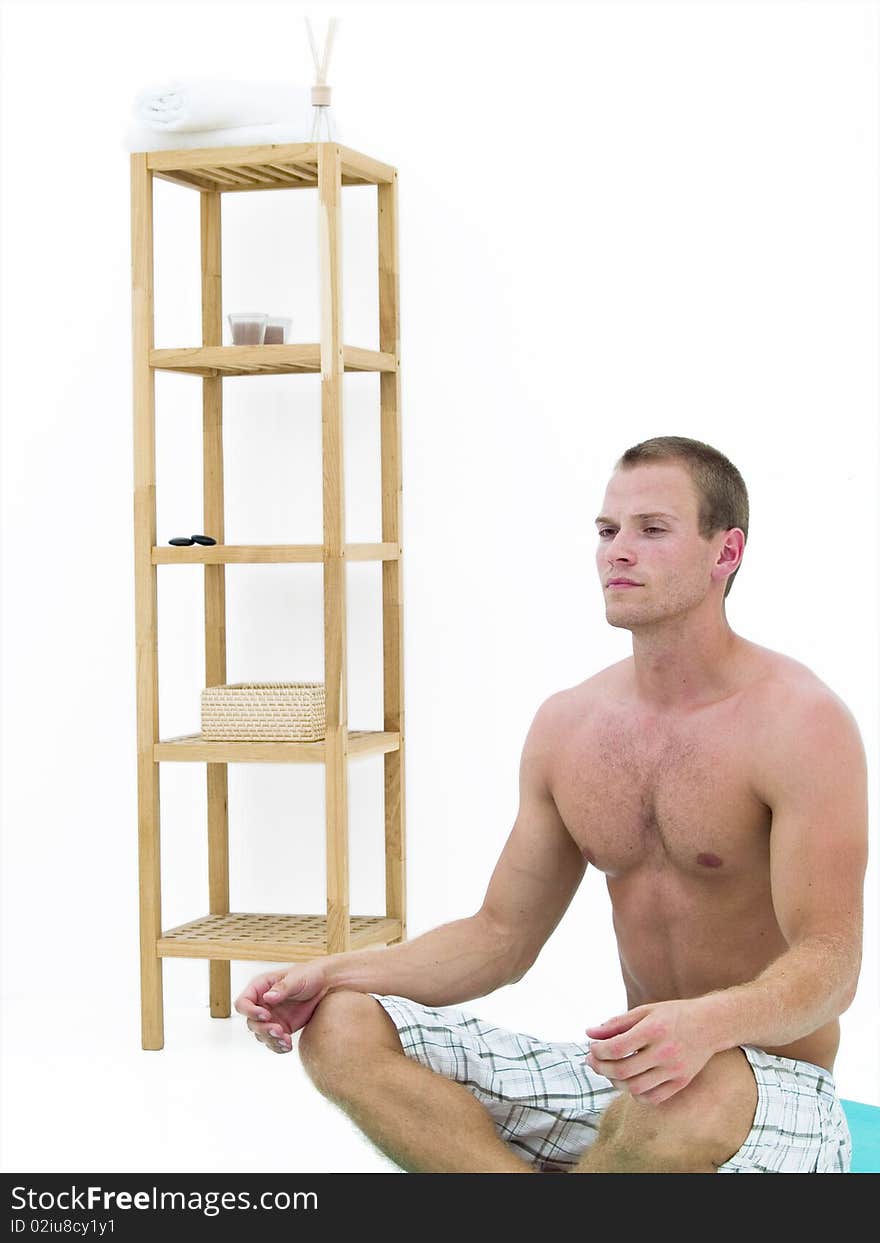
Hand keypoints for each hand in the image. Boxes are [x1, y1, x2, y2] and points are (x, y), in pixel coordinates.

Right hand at [233, 962, 329, 1054]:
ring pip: (261, 1035)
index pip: (243, 1003)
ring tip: (286, 1040)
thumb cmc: (308, 975)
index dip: (250, 1012)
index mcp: (260, 988)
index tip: (266, 1015)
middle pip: (251, 1023)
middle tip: (280, 1031)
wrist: (325, 986)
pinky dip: (278, 1047)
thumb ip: (282, 988)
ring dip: (272, 1040)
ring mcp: (271, 1018)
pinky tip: (288, 1046)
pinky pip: (273, 1042)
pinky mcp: (281, 1028)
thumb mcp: (296, 979)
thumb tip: (267, 997)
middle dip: (264, 1030)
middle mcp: (262, 1004)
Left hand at [583, 998, 716, 1104]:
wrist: (711, 1024)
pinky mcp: (682, 1082)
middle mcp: (664, 1051)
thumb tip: (589, 1033)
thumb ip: (616, 1023)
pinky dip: (636, 1094)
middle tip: (592, 1061)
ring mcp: (674, 1070)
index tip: (592, 1048)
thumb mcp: (644, 1011)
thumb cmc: (674, 1015)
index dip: (598, 1051)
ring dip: (615, 1082)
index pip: (617, 1047)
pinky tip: (630, 1082)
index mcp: (653, 1029)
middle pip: (623, 1071)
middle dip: (600, 1068)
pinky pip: (653, 1098)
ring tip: (609, 1071)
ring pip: (635, 1088)